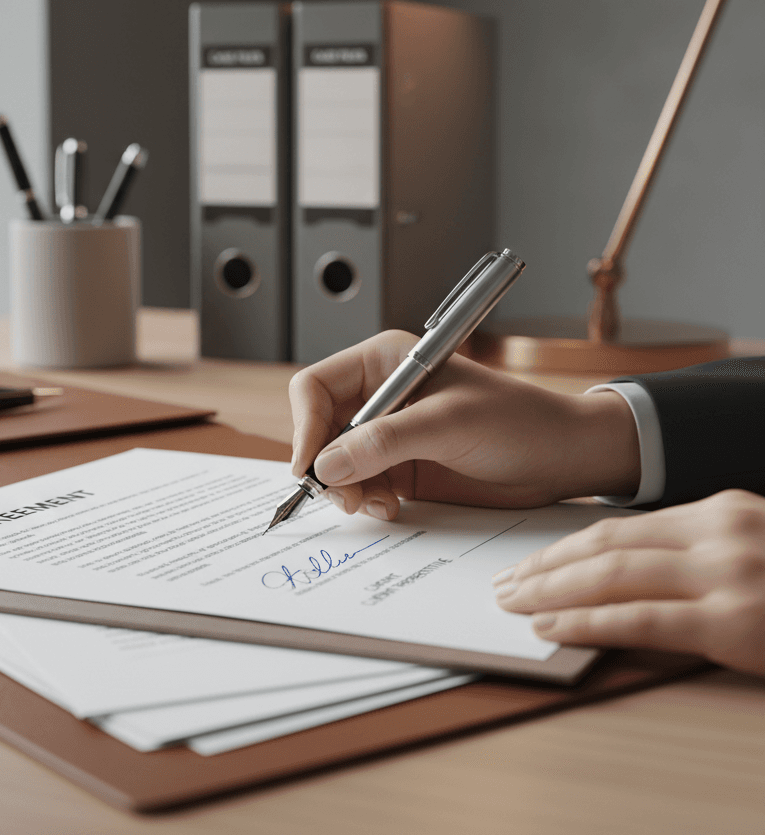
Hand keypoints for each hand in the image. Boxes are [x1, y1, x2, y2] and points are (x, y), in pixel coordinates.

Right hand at [289, 331, 639, 519]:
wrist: (562, 458)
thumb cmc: (518, 420)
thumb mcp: (449, 423)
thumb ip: (385, 442)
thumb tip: (325, 466)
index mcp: (384, 361)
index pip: (316, 387)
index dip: (307, 426)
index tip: (311, 467)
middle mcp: (379, 395)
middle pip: (318, 428)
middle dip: (325, 465)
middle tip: (345, 496)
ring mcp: (388, 433)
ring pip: (334, 462)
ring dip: (345, 488)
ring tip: (373, 504)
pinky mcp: (399, 467)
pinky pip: (359, 484)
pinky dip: (365, 500)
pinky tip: (390, 507)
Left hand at [494, 489, 764, 676]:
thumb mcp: (755, 550)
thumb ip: (701, 554)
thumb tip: (635, 573)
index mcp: (719, 513)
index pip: (623, 529)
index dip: (567, 547)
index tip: (533, 562)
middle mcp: (716, 533)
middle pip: (607, 545)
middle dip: (547, 565)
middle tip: (507, 581)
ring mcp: (725, 574)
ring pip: (611, 575)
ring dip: (551, 590)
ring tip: (514, 602)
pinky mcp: (733, 622)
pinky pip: (640, 620)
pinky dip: (587, 622)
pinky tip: (551, 627)